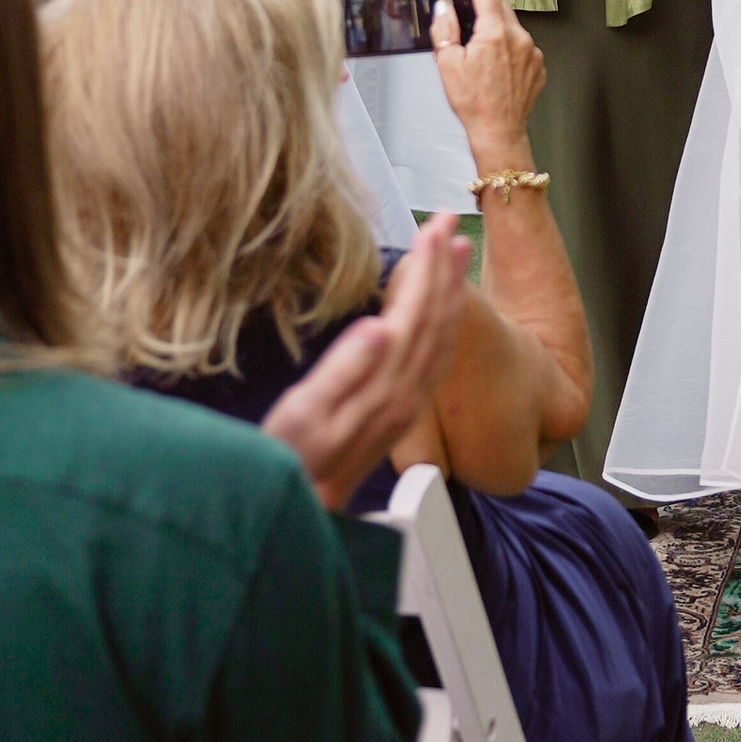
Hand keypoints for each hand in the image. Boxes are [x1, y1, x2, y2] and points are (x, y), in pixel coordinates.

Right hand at [261, 210, 469, 507]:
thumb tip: (382, 327)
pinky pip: (432, 360)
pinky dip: (441, 325)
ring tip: (455, 252)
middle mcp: (404, 396)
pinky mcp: (396, 416)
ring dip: (448, 291)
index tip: (435, 226)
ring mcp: (403, 407)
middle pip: (437, 321)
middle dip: (444, 267)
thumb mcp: (303, 419)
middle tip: (449, 220)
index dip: (428, 268)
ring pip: (440, 339)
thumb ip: (345, 373)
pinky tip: (435, 313)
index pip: (417, 314)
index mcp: (385, 388)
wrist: (292, 520)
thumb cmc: (285, 468)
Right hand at [427, 0, 545, 168]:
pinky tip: (497, 71)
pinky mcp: (539, 65)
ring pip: (512, 29)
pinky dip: (509, 51)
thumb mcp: (447, 64)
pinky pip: (522, 47)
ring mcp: (532, 51)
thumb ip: (445, 30)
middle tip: (470, 29)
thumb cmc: (472, 102)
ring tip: (483, 61)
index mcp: (494, 32)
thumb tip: (444, 7)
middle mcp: (518, 37)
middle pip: (500, 9)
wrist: (499, 132)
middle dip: (485, 11)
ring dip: (497, 34)